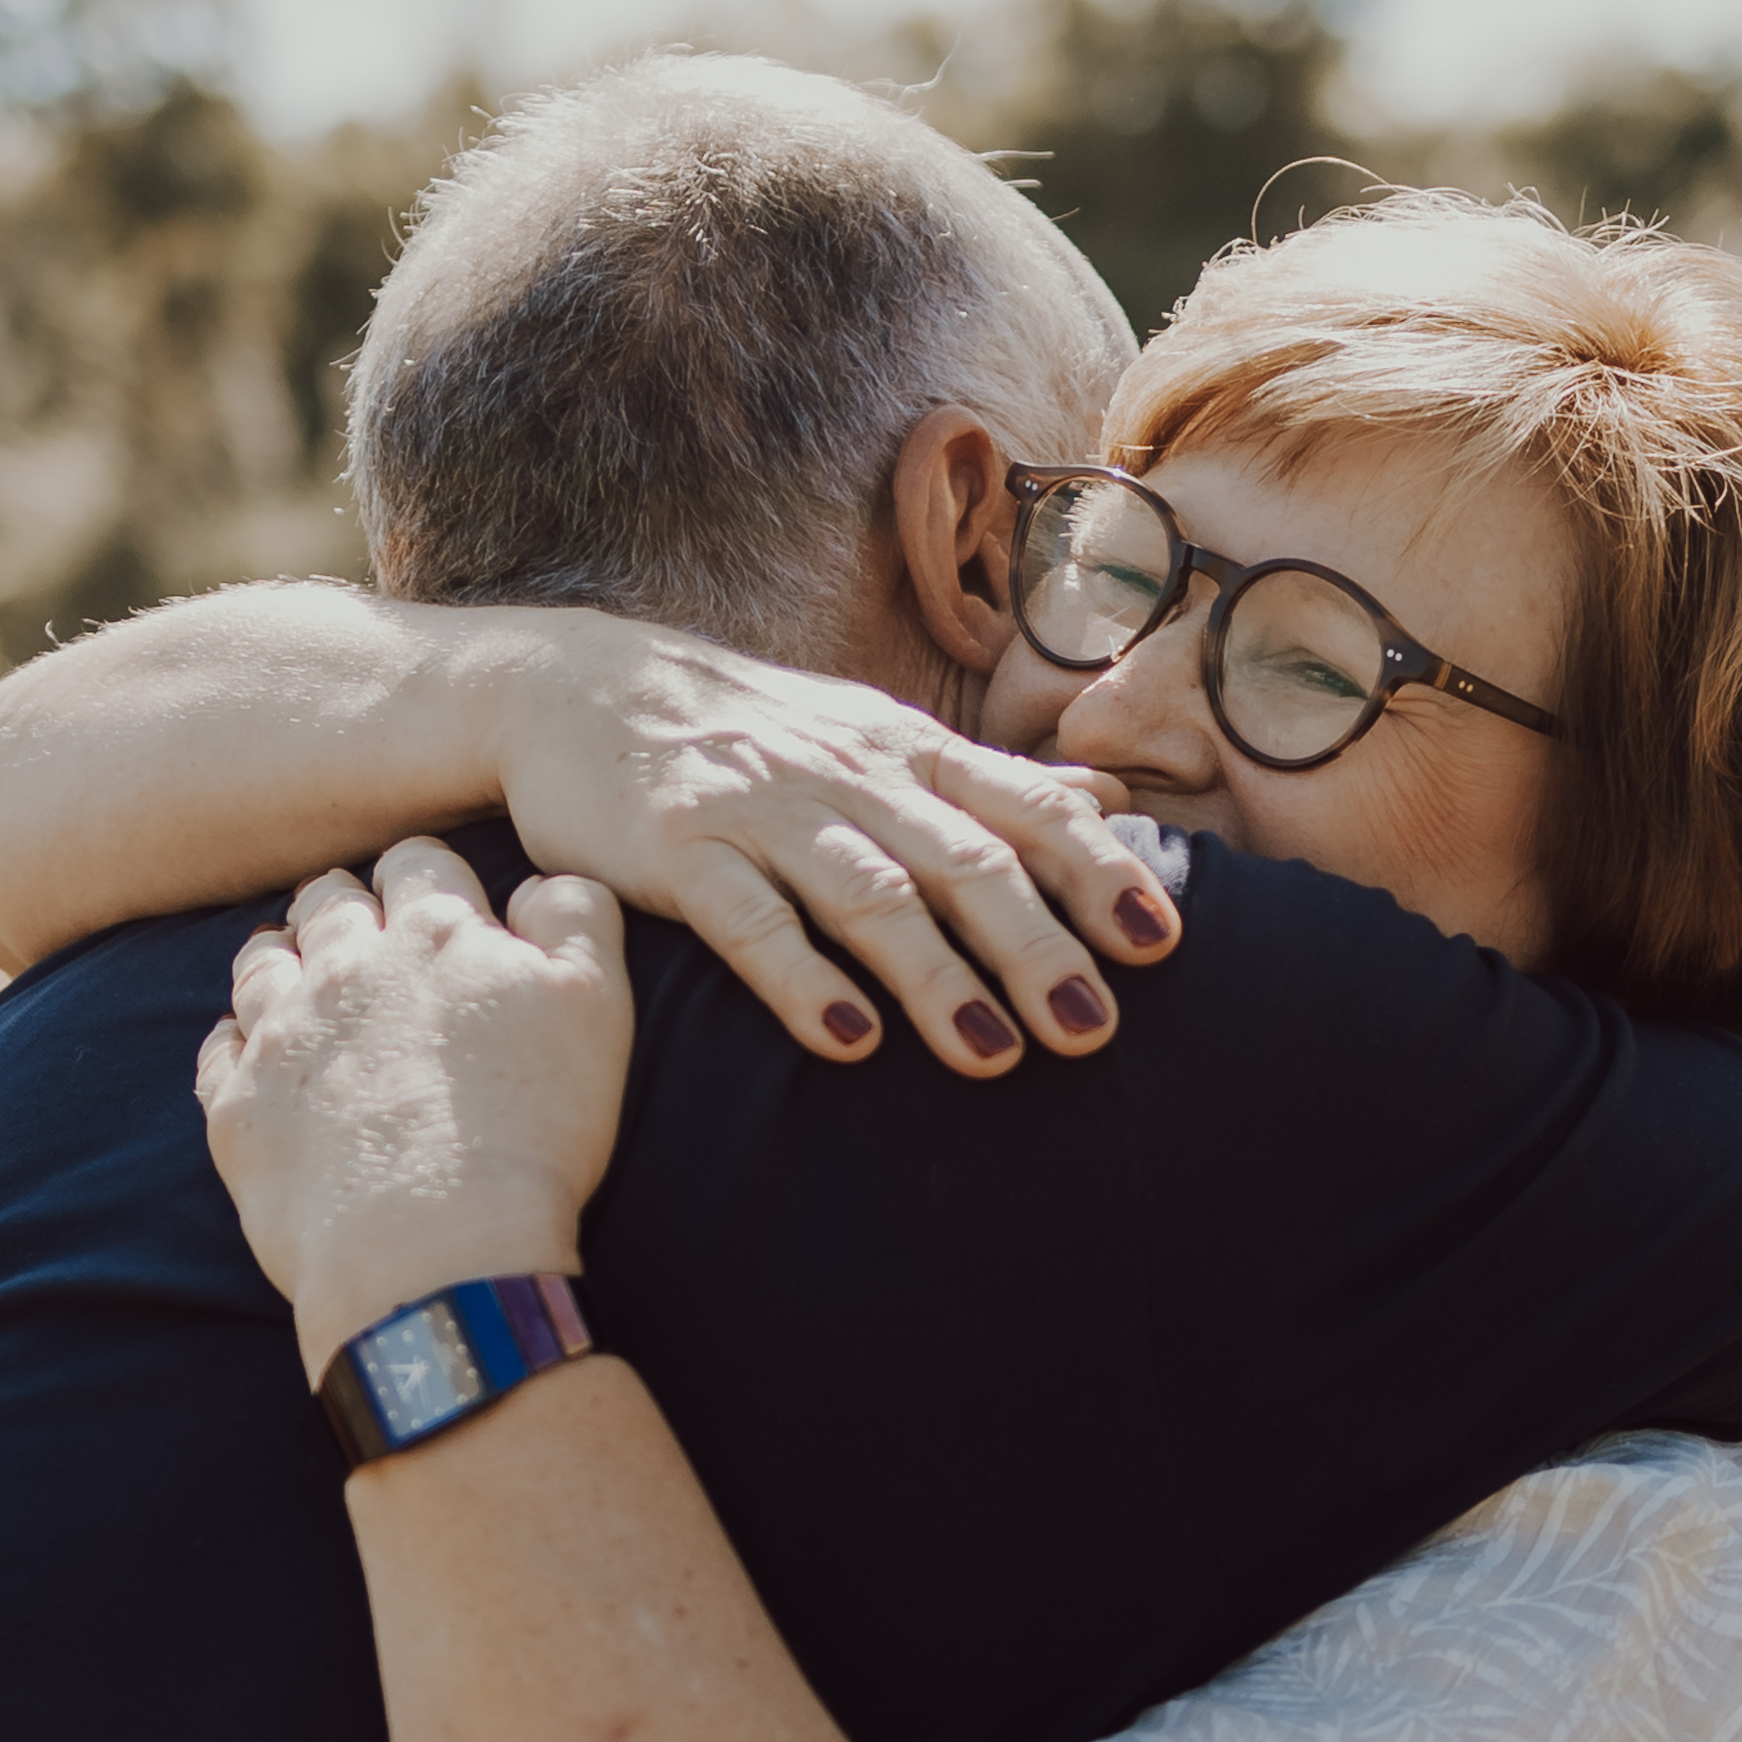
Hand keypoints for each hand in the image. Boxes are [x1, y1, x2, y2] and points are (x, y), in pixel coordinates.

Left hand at [197, 839, 633, 1383]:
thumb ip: (576, 915)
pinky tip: (254, 1053)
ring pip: (261, 961)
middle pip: (330, 901)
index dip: (428, 872)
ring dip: (283, 957)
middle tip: (365, 932)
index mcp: (435, 933)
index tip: (436, 897)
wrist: (440, 1253)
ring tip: (300, 974)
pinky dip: (234, 1041)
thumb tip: (532, 885)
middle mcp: (345, 968)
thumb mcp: (598, 1004)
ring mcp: (281, 1037)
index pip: (419, 861)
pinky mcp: (239, 1108)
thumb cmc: (537, 1132)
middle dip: (348, 903)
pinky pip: (216, 1050)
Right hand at [481, 618, 1180, 1077]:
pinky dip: (801, 978)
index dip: (1094, 870)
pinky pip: (747, 918)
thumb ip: (990, 782)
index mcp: (907, 748)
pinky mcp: (676, 849)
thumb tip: (1110, 802)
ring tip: (993, 1056)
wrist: (580, 685)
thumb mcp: (879, 736)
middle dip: (1032, 941)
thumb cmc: (755, 730)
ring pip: (866, 891)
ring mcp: (761, 808)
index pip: (1020, 806)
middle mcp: (848, 772)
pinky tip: (848, 1041)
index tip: (1160, 941)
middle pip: (958, 857)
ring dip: (933, 974)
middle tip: (1093, 1028)